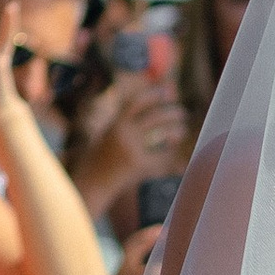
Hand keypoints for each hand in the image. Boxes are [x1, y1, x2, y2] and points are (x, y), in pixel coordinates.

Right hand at [70, 72, 185, 219]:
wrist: (93, 182)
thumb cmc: (101, 158)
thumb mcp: (108, 134)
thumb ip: (124, 121)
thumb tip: (145, 105)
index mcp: (115, 123)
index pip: (136, 102)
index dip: (152, 94)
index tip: (165, 92)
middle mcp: (123, 133)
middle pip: (154, 116)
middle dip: (171, 112)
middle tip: (182, 112)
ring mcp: (132, 149)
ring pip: (162, 132)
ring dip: (175, 129)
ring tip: (182, 129)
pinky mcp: (139, 165)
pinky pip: (161, 153)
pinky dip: (168, 150)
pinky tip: (172, 148)